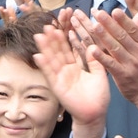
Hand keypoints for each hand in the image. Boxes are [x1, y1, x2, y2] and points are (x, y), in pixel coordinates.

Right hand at [33, 19, 108, 137]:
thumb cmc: (99, 95)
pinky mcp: (57, 87)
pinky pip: (50, 74)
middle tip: (48, 24)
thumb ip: (95, 59)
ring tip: (40, 35)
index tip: (64, 23)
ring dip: (45, 48)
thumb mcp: (99, 73)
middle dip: (53, 38)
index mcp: (77, 65)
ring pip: (52, 60)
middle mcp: (67, 69)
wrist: (95, 114)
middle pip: (59, 51)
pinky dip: (44, 65)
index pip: (71, 46)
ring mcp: (61, 78)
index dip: (67, 35)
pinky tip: (38, 55)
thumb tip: (93, 44)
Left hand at [87, 7, 137, 119]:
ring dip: (104, 36)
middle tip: (98, 13)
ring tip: (93, 26)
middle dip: (109, 23)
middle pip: (122, 36)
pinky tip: (92, 49)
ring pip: (116, 48)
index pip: (133, 29)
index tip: (113, 10)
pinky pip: (110, 64)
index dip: (122, 19)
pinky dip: (101, 56)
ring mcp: (131, 64)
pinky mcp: (123, 75)